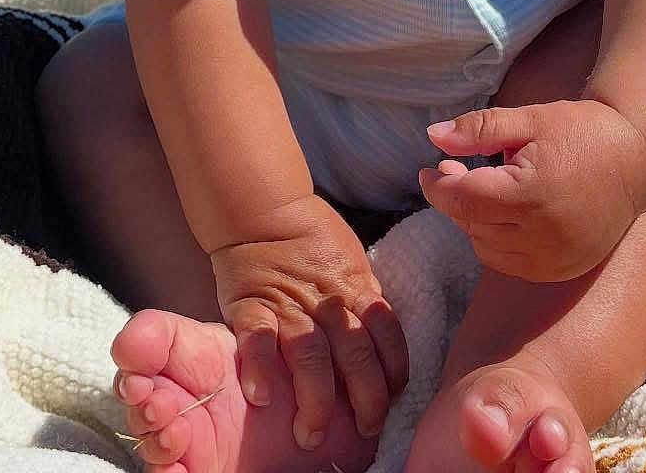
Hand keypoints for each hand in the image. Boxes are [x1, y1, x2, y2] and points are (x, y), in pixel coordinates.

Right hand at [210, 194, 408, 448]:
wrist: (264, 209)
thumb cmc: (312, 239)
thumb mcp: (351, 263)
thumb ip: (364, 302)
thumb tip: (382, 347)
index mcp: (356, 289)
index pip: (387, 334)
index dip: (394, 371)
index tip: (393, 398)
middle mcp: (327, 301)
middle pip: (355, 353)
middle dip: (365, 398)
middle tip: (365, 432)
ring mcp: (288, 304)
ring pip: (310, 355)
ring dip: (315, 399)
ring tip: (311, 434)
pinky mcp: (251, 305)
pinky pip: (257, 339)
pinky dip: (260, 368)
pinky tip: (263, 397)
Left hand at [418, 99, 645, 281]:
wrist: (638, 157)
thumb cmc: (581, 131)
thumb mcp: (528, 119)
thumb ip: (478, 129)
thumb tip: (433, 135)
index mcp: (530, 194)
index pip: (462, 200)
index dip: (437, 185)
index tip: (429, 169)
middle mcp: (543, 235)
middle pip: (472, 225)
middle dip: (457, 199)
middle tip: (454, 169)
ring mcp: (557, 258)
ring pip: (488, 250)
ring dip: (476, 222)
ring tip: (484, 190)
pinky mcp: (566, 269)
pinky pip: (514, 265)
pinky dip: (500, 243)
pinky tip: (507, 215)